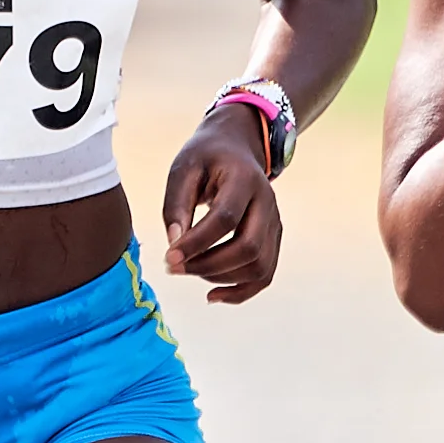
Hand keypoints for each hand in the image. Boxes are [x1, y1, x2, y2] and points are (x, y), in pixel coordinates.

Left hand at [162, 103, 282, 303]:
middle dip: (208, 265)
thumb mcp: (183, 169)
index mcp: (245, 179)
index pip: (225, 219)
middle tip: (174, 267)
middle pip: (248, 248)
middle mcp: (267, 202)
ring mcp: (275, 223)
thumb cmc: (205, 158)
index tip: (168, 257)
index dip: (197, 243)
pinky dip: (240, 292)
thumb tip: (174, 244)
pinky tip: (212, 295)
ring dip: (221, 279)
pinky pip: (264, 275)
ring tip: (190, 270)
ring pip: (259, 267)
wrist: (236, 147)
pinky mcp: (273, 238)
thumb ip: (175, 205)